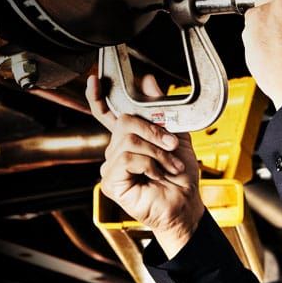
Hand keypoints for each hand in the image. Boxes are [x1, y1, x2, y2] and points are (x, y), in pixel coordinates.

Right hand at [86, 71, 204, 258]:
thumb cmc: (181, 175)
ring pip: (128, 141)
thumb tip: (148, 81)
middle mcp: (117, 151)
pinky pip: (126, 159)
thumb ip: (161, 108)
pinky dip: (149, 164)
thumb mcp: (176, 134)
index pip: (107, 115)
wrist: (186, 202)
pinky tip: (158, 174)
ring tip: (170, 165)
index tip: (95, 80)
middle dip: (153, 131)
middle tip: (171, 143)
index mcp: (130, 138)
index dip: (97, 97)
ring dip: (156, 151)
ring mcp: (112, 167)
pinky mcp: (111, 182)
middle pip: (123, 123)